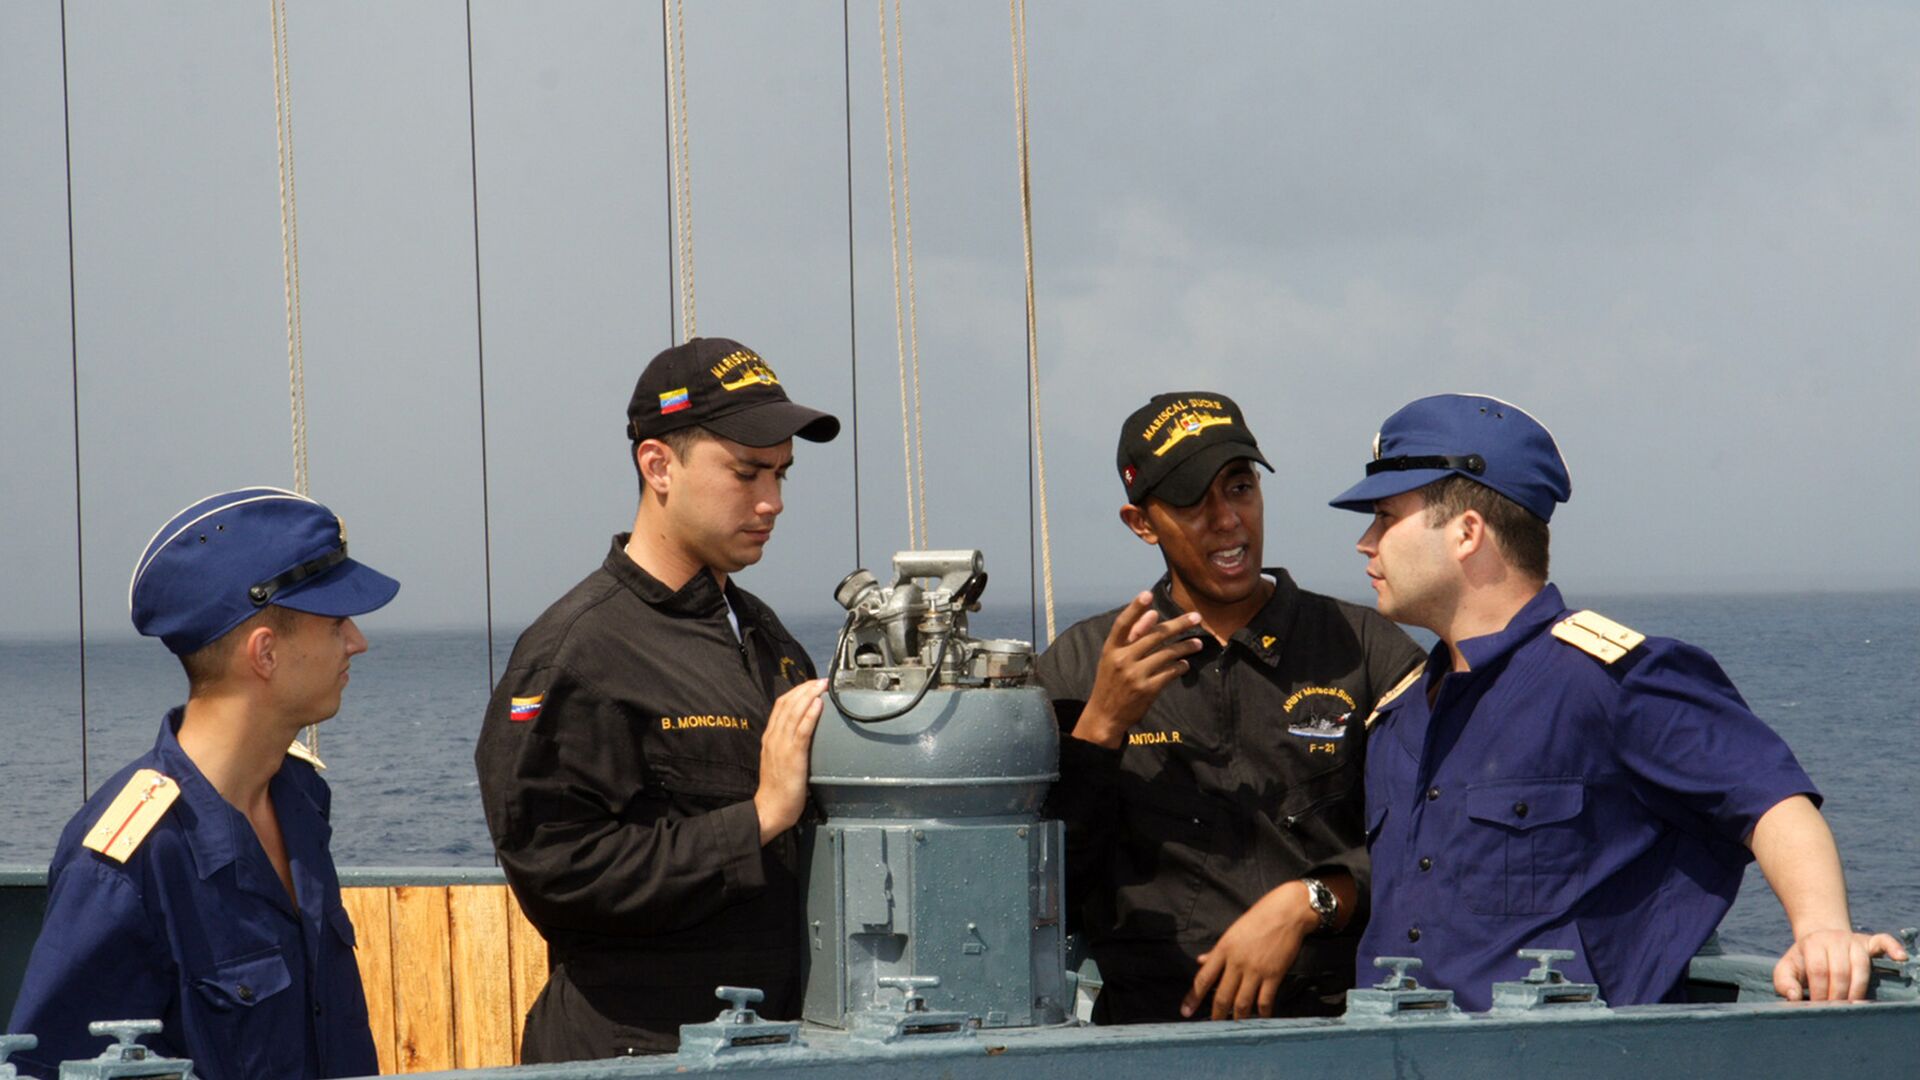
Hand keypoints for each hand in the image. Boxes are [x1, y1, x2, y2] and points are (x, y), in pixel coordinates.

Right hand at [753, 679, 827, 843]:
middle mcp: (774, 737)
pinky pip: (801, 731)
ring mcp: (781, 746)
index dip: (797, 691)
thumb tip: (804, 733)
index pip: (781, 705)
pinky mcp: (791, 756)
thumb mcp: (779, 759)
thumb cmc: (777, 788)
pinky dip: (810, 715)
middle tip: (821, 680)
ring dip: (809, 695)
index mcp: (770, 737)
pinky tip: (818, 705)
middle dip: (805, 688)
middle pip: (787, 704)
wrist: (770, 809)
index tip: (811, 684)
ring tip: (821, 686)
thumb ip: (787, 744)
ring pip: (793, 712)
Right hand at [1072, 592, 1203, 748]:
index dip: (1134, 608)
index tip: (1147, 594)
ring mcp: (1135, 675)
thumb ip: (1132, 636)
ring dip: (1186, 647)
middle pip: (1154, 636)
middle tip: (1196, 617)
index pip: (1123, 624)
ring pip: (1167, 654)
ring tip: (1198, 643)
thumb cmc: (1111, 681)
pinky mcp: (1147, 690)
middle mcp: (1122, 659)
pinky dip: (1180, 666)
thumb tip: (1153, 614)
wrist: (1105, 715)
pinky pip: (1170, 672)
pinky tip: (1185, 664)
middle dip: (1178, 625)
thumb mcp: (1113, 658)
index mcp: (1111, 649)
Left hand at [1182, 881, 1316, 1019]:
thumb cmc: (1257, 919)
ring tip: (1234, 1027)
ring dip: (1237, 1018)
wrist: (1286, 913)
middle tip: (1212, 1027)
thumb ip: (1216, 951)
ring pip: (1242, 1003)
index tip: (1186, 1011)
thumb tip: (1199, 961)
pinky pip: (1265, 1001)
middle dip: (1216, 1015)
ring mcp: (1256, 970)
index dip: (1193, 997)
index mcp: (1223, 949)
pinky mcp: (1274, 975)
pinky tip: (1259, 1018)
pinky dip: (1262, 1013)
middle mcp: (1237, 962)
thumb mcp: (1232, 932)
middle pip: (1222, 996)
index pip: (1203, 978)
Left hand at [1773, 928, 1908, 1001]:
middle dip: (1838, 994)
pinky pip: (1884, 942)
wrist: (1819, 939)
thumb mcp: (1787, 969)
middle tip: (1836, 1010)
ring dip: (1858, 989)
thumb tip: (1793, 996)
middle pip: (1841, 970)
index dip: (1819, 991)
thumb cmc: (1803, 961)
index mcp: (1812, 944)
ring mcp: (1854, 940)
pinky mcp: (1870, 942)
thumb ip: (1784, 983)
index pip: (1818, 970)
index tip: (1820, 1007)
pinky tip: (1900, 958)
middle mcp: (1834, 938)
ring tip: (1854, 1005)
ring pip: (1861, 965)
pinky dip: (1893, 948)